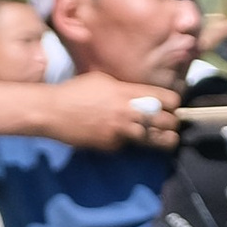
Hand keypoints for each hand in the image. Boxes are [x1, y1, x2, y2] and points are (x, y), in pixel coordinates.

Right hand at [43, 71, 182, 152]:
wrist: (52, 111)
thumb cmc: (76, 91)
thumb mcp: (104, 80)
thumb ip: (126, 88)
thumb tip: (143, 94)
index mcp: (128, 92)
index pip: (169, 99)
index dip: (174, 104)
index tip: (172, 106)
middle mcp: (129, 112)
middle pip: (169, 122)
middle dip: (172, 124)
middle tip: (170, 124)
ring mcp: (122, 131)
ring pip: (157, 140)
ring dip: (162, 139)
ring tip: (165, 139)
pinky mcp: (113, 146)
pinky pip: (130, 145)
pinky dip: (128, 142)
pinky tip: (120, 137)